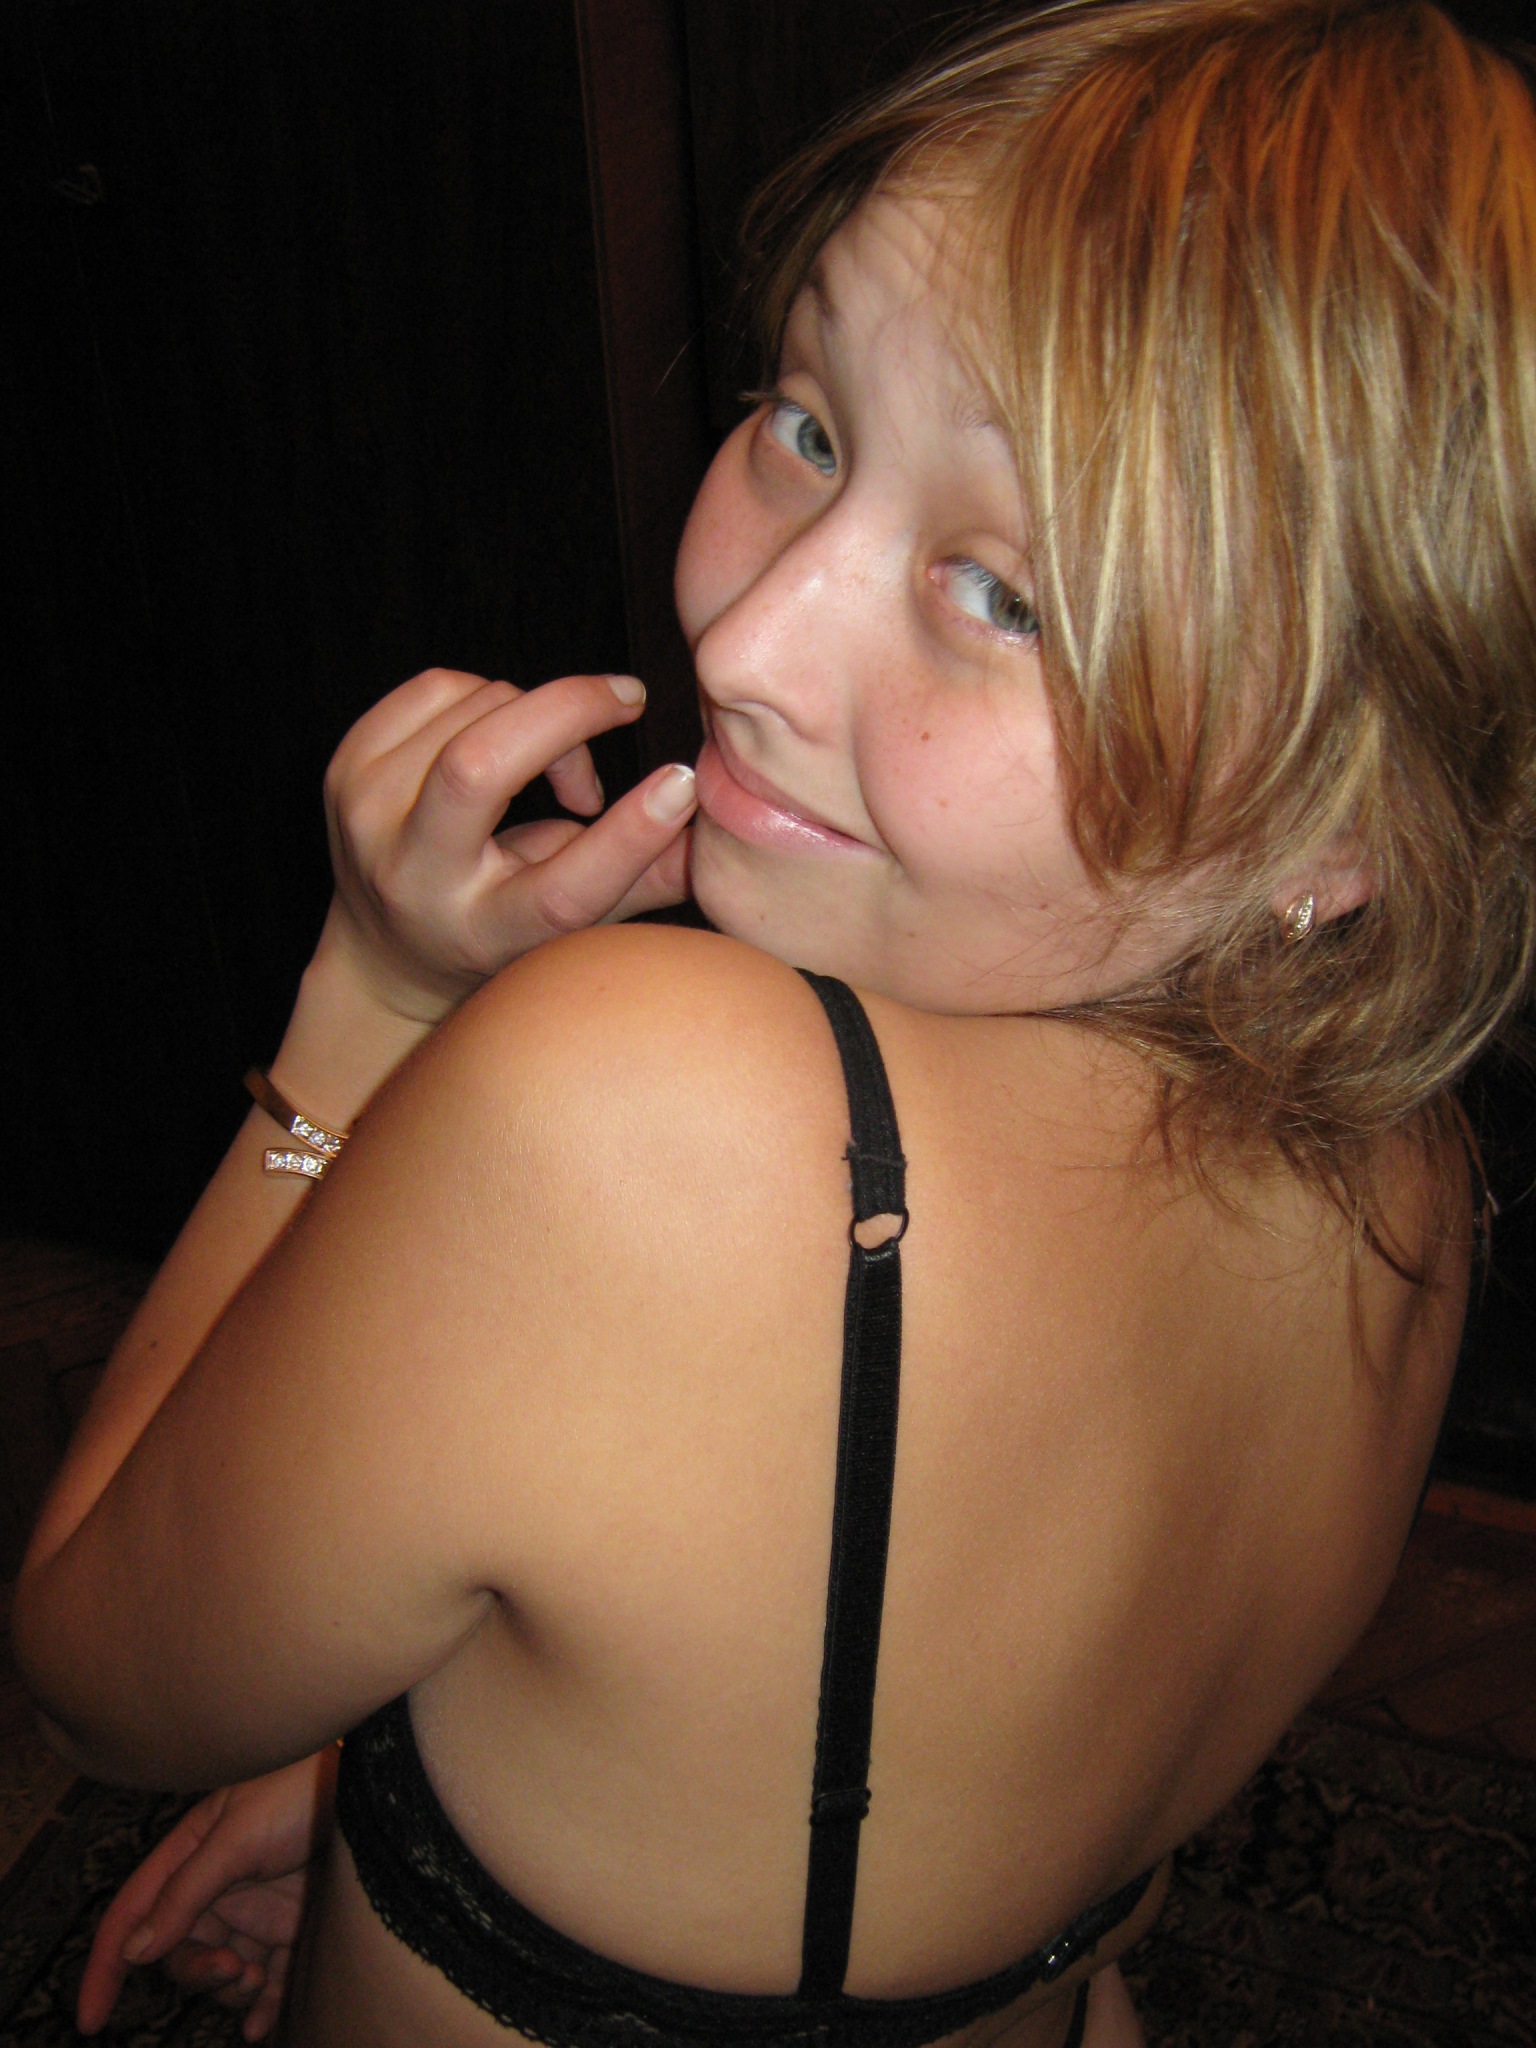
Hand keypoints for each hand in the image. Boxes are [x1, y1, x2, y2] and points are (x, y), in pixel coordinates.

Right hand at [77, 1748, 336, 2041]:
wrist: (375, 1788)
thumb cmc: (300, 1789)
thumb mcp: (237, 1835)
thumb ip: (186, 1891)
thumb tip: (135, 1950)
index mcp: (191, 1853)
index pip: (133, 1913)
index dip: (106, 1965)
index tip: (89, 2020)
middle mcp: (218, 1885)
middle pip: (179, 1952)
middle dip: (195, 1973)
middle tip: (231, 1971)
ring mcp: (257, 1908)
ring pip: (222, 1973)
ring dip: (230, 1991)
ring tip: (256, 1980)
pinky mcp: (294, 1925)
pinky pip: (269, 1980)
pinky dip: (262, 2005)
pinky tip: (262, 2023)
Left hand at [321, 667, 696, 1022]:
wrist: (388, 949)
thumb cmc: (506, 928)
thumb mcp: (577, 923)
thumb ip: (647, 876)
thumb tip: (720, 823)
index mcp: (487, 933)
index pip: (561, 889)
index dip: (628, 833)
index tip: (680, 781)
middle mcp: (415, 879)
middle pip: (480, 767)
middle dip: (568, 713)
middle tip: (627, 700)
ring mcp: (365, 818)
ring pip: (473, 707)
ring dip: (536, 717)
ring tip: (554, 769)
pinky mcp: (344, 767)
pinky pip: (440, 687)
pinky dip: (490, 698)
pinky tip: (501, 739)